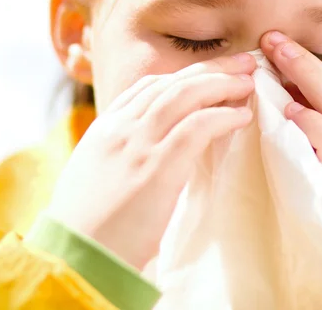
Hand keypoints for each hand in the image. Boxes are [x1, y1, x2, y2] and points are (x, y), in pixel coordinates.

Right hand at [47, 53, 256, 269]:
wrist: (73, 259)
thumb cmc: (88, 225)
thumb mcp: (97, 173)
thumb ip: (123, 149)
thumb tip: (155, 143)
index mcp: (106, 128)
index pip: (149, 85)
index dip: (186, 74)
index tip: (213, 73)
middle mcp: (121, 127)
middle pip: (173, 82)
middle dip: (212, 68)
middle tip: (243, 62)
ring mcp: (138, 144)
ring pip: (187, 95)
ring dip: (222, 84)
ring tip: (248, 84)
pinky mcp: (157, 167)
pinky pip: (198, 127)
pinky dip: (223, 117)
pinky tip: (241, 117)